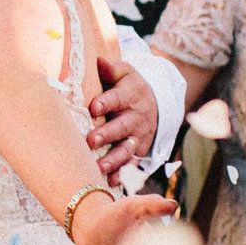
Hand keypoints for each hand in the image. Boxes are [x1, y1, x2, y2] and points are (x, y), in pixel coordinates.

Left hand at [85, 54, 158, 179]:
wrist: (155, 102)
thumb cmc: (129, 86)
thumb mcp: (125, 72)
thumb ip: (111, 67)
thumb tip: (98, 61)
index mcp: (129, 96)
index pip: (118, 98)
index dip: (106, 102)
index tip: (93, 106)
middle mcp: (135, 118)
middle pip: (121, 127)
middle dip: (107, 134)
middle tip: (90, 141)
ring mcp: (138, 137)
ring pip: (126, 150)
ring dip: (113, 160)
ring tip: (99, 168)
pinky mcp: (138, 152)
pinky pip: (132, 165)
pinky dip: (123, 175)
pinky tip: (110, 183)